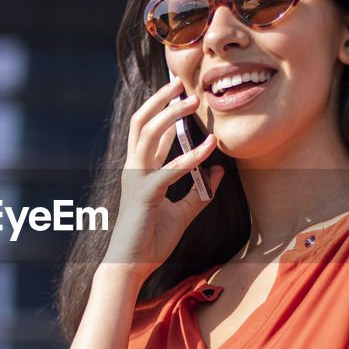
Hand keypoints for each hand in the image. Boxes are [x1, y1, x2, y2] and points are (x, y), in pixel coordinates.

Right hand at [103, 78, 223, 275]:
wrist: (130, 266)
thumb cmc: (150, 241)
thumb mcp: (181, 214)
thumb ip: (199, 193)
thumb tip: (218, 172)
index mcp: (140, 171)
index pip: (149, 131)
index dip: (162, 108)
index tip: (178, 90)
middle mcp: (134, 169)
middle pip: (142, 122)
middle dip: (161, 100)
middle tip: (181, 82)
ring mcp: (137, 180)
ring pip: (150, 135)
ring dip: (172, 115)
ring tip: (192, 101)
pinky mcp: (146, 195)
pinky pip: (170, 169)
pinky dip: (191, 156)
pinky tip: (209, 147)